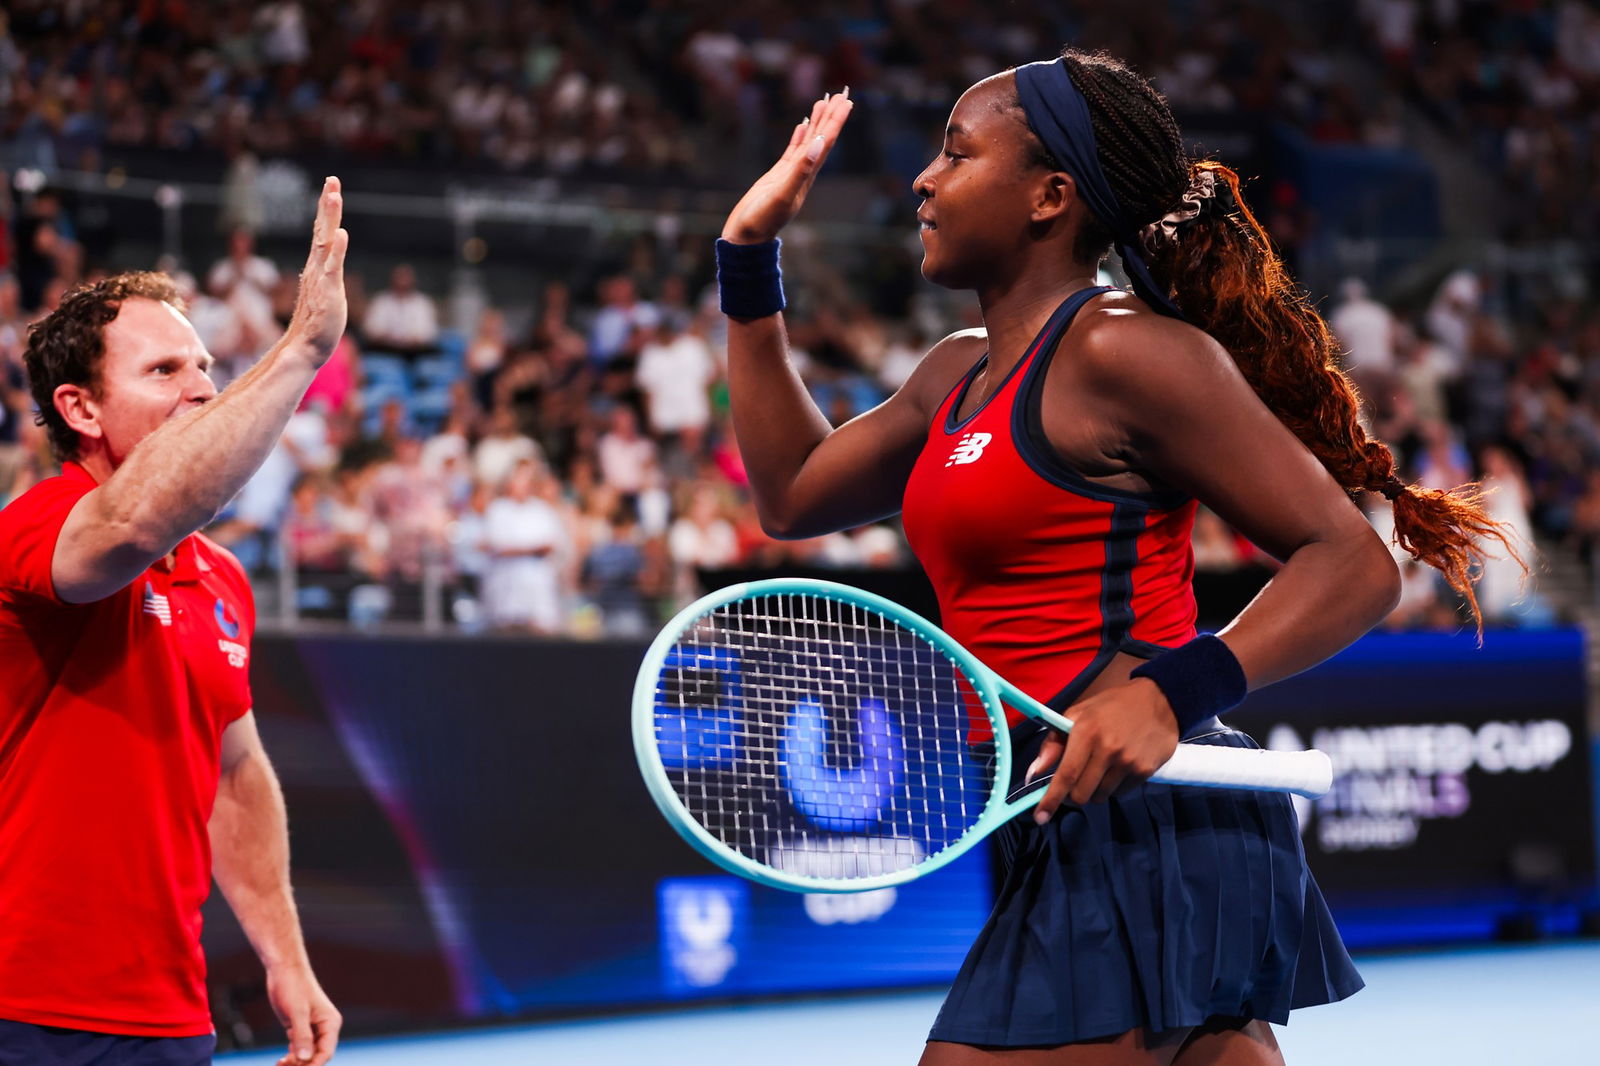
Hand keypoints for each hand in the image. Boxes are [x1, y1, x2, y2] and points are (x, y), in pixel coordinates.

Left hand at [267, 961, 341, 1065]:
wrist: (284, 970)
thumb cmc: (293, 986)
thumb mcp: (297, 1012)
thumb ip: (302, 1036)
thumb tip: (305, 1059)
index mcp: (330, 1023)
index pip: (326, 1052)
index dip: (313, 1065)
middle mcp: (324, 1027)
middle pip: (316, 1055)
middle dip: (303, 1065)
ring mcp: (312, 1028)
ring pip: (307, 1053)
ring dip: (295, 1063)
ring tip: (279, 1065)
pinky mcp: (300, 1027)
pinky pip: (298, 1048)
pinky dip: (291, 1056)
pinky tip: (280, 1061)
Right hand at [282, 177, 349, 367]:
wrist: (307, 346)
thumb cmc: (317, 322)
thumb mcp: (325, 292)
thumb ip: (324, 276)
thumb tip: (324, 266)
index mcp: (318, 265)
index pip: (323, 232)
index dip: (327, 210)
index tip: (331, 187)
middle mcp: (318, 266)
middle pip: (323, 229)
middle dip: (328, 204)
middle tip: (332, 180)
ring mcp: (322, 277)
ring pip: (326, 242)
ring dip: (330, 218)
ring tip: (334, 195)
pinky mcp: (328, 291)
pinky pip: (332, 267)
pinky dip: (337, 250)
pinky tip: (342, 234)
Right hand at [721, 90, 853, 244]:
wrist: (747, 237)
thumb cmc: (762, 219)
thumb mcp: (782, 194)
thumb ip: (800, 170)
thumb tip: (819, 145)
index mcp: (808, 174)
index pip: (826, 142)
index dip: (836, 121)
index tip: (846, 101)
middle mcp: (804, 172)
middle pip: (822, 138)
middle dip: (832, 116)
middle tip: (842, 93)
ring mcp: (792, 173)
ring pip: (809, 141)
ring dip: (818, 122)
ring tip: (824, 101)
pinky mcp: (778, 175)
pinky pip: (793, 150)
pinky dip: (800, 136)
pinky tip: (803, 126)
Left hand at [1030, 679, 1179, 818]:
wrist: (1159, 701)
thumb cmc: (1111, 707)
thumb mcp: (1078, 714)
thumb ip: (1053, 743)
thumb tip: (1034, 773)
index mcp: (1087, 732)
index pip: (1066, 775)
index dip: (1051, 799)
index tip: (1040, 817)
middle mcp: (1108, 750)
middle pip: (1081, 794)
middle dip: (1073, 793)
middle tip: (1075, 780)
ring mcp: (1128, 762)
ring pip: (1100, 796)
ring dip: (1094, 789)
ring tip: (1101, 767)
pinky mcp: (1145, 771)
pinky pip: (1120, 793)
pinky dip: (1113, 786)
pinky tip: (1118, 767)